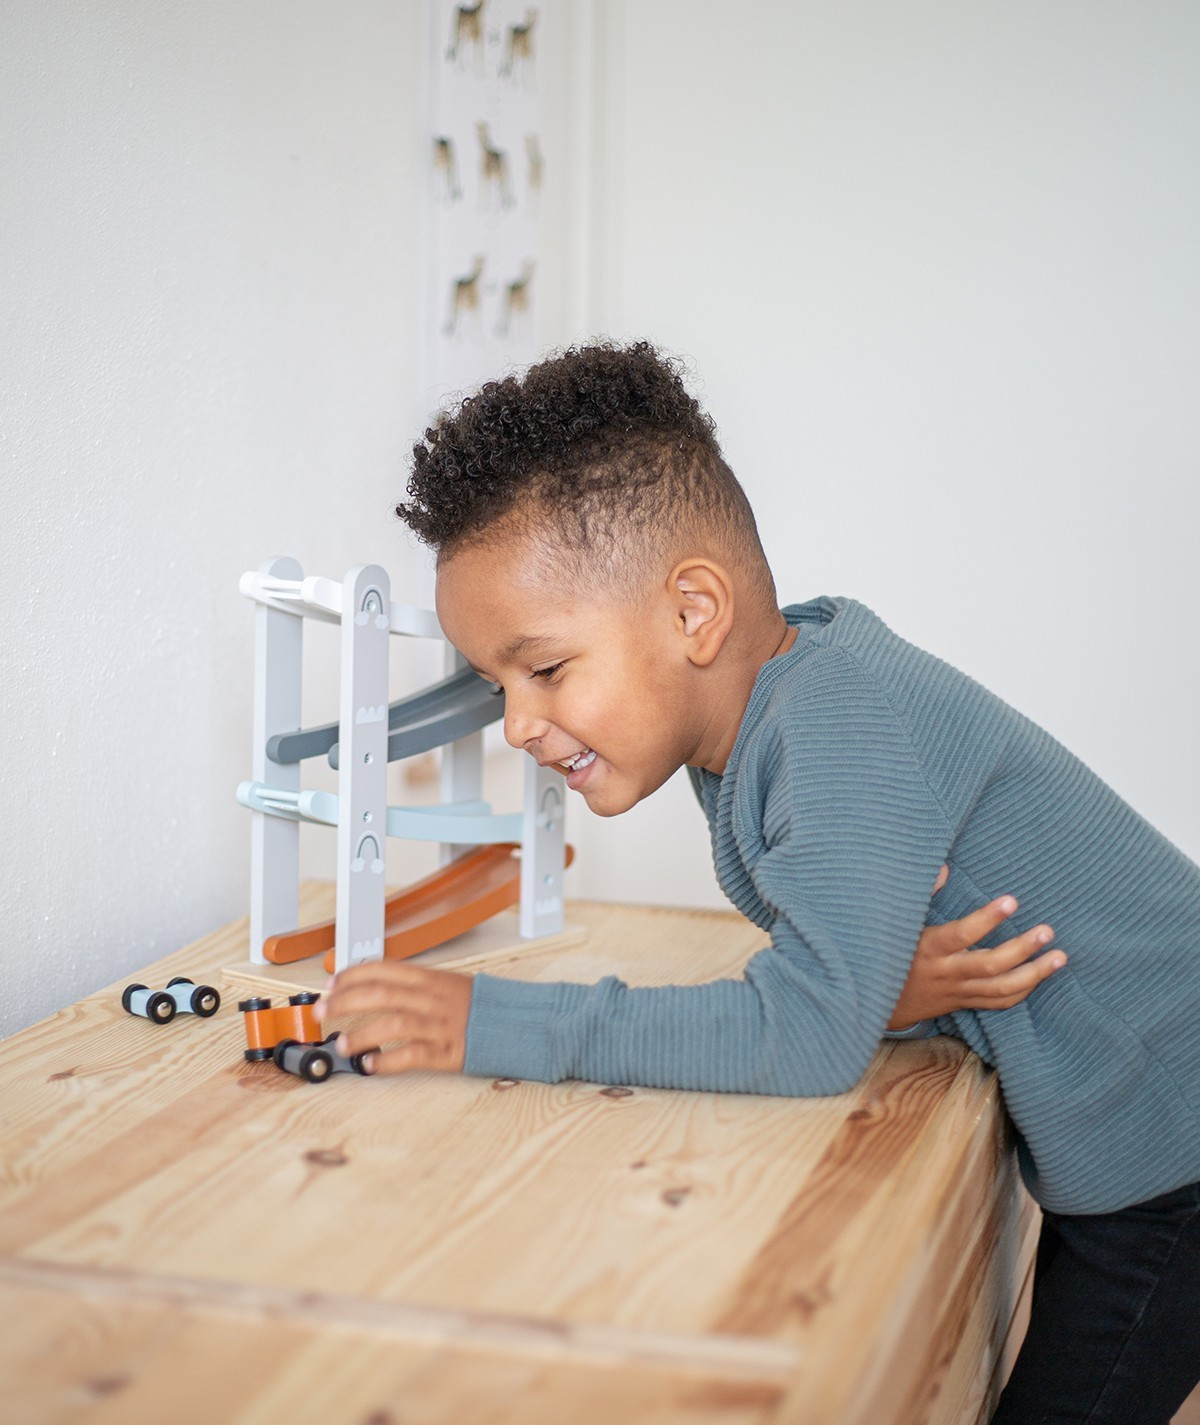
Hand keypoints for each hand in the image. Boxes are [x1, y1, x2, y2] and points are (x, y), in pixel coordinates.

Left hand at [314, 961, 473, 1073]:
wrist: (518, 1023)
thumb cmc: (481, 1006)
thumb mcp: (448, 984)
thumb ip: (416, 985)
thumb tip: (377, 986)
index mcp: (431, 978)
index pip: (384, 969)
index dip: (352, 975)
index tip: (331, 984)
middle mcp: (432, 999)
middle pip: (381, 994)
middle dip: (344, 1002)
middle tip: (322, 1012)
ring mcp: (439, 1025)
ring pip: (392, 1023)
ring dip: (361, 1034)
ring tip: (341, 1044)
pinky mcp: (447, 1052)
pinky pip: (412, 1055)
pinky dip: (387, 1061)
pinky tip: (371, 1066)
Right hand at [888, 888, 1066, 1029]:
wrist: (878, 1001)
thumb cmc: (889, 952)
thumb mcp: (898, 923)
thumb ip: (922, 894)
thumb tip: (945, 868)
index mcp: (929, 947)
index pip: (962, 934)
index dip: (987, 919)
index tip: (1011, 901)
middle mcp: (946, 972)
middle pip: (990, 964)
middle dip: (1022, 949)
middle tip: (1047, 931)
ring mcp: (957, 991)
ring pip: (1001, 989)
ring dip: (1034, 974)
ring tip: (1060, 957)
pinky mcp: (964, 1002)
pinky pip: (998, 1002)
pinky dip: (1022, 991)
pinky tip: (1041, 975)